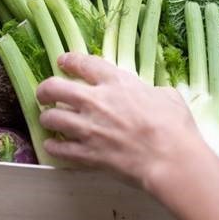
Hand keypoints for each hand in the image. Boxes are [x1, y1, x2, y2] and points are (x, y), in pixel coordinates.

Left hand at [36, 53, 207, 190]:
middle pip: (55, 88)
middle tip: (44, 93)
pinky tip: (53, 145)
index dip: (69, 60)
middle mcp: (96, 101)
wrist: (169, 158)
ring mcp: (89, 128)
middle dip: (45, 89)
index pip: (84, 64)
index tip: (62, 61)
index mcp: (117, 82)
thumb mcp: (167, 96)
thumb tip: (151, 95)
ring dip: (47, 118)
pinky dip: (53, 146)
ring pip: (52, 118)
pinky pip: (59, 149)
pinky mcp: (87, 154)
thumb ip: (151, 92)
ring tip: (49, 119)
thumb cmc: (175, 127)